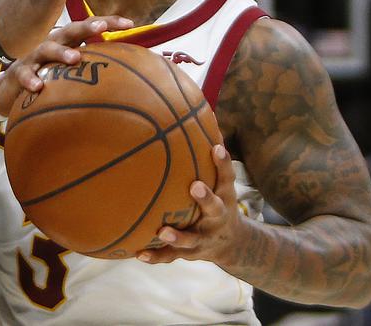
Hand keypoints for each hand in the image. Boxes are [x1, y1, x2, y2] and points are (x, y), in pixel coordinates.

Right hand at [0, 15, 134, 114]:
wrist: (11, 86)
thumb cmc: (48, 73)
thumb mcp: (70, 67)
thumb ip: (92, 63)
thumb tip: (127, 68)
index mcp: (68, 40)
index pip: (90, 26)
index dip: (109, 22)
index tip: (130, 24)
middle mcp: (53, 43)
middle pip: (71, 30)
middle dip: (87, 26)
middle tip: (102, 27)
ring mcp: (35, 56)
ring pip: (48, 49)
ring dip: (62, 52)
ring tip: (75, 58)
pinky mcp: (20, 72)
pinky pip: (25, 74)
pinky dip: (31, 79)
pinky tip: (38, 86)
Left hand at [135, 143, 247, 264]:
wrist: (232, 244)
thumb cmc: (218, 201)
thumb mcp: (221, 183)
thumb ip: (207, 157)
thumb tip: (193, 113)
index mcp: (225, 197)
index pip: (227, 177)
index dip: (223, 163)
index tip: (217, 147)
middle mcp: (218, 218)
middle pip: (215, 208)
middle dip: (206, 198)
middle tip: (195, 187)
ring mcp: (204, 238)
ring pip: (192, 239)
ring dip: (178, 235)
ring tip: (163, 231)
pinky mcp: (190, 253)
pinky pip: (171, 256)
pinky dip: (156, 256)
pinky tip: (139, 253)